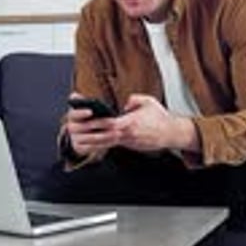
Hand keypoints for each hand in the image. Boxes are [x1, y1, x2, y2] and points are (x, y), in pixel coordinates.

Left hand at [67, 92, 199, 156]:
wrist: (171, 134)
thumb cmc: (160, 117)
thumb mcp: (148, 101)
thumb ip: (134, 100)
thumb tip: (125, 104)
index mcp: (130, 123)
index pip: (109, 123)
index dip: (95, 122)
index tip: (84, 120)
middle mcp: (126, 135)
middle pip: (103, 136)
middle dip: (87, 134)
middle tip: (74, 133)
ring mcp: (127, 142)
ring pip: (105, 143)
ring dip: (90, 143)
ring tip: (77, 141)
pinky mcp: (128, 146)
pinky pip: (111, 145)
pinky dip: (100, 145)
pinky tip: (90, 146)